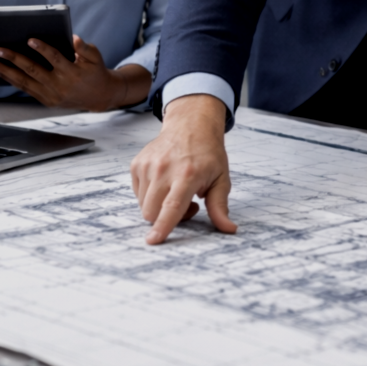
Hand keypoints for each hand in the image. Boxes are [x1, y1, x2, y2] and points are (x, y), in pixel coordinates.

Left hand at [0, 36, 149, 110]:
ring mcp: (52, 95)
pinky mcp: (46, 101)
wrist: (99, 96)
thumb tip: (74, 38)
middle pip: (33, 70)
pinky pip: (26, 89)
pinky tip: (0, 72)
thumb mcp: (96, 58)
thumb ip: (85, 48)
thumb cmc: (95, 72)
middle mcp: (60, 86)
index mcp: (73, 73)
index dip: (43, 49)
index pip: (55, 59)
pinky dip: (12, 80)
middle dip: (14, 59)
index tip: (30, 39)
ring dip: (6, 71)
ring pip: (25, 82)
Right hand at [129, 93, 236, 244]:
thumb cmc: (208, 154)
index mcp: (187, 175)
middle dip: (165, 219)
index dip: (163, 226)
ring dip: (159, 207)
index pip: (171, 206)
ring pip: (143, 205)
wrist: (190, 125)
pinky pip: (138, 194)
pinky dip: (150, 196)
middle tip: (188, 204)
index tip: (153, 240)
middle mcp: (164, 169)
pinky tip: (165, 183)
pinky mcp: (137, 164)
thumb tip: (229, 229)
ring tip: (176, 191)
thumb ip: (220, 206)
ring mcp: (147, 165)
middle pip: (152, 211)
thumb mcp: (221, 179)